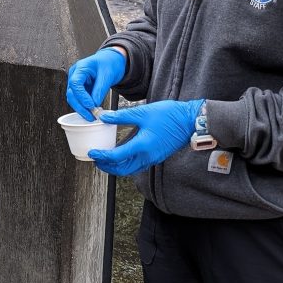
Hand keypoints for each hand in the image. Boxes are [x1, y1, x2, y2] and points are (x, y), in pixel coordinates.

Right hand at [67, 48, 126, 120]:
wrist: (112, 61)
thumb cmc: (109, 63)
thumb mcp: (107, 75)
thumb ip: (100, 90)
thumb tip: (94, 104)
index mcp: (81, 68)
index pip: (75, 83)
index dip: (81, 96)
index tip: (91, 105)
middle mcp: (75, 75)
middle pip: (71, 93)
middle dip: (80, 106)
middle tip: (91, 116)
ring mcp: (77, 82)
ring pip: (74, 98)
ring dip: (81, 108)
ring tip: (92, 116)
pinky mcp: (81, 88)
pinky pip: (79, 99)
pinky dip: (84, 107)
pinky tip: (91, 112)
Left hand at [89, 99, 204, 176]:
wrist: (190, 121)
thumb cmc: (170, 115)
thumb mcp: (143, 112)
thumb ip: (121, 116)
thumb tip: (104, 116)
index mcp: (142, 146)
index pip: (116, 157)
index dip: (102, 156)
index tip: (92, 153)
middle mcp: (147, 156)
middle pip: (122, 169)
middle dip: (107, 167)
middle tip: (96, 160)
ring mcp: (153, 158)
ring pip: (130, 169)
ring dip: (116, 167)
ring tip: (106, 159)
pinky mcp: (156, 156)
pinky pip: (138, 164)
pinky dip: (126, 163)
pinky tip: (121, 154)